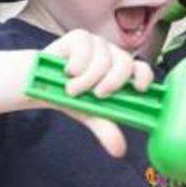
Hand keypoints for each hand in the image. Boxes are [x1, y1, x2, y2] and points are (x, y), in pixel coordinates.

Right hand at [41, 30, 154, 157]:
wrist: (41, 83)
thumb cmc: (71, 96)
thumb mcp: (90, 114)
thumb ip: (106, 128)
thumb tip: (119, 150)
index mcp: (121, 72)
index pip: (142, 69)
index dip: (144, 76)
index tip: (139, 89)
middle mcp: (112, 55)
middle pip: (125, 63)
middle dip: (112, 82)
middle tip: (96, 95)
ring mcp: (97, 44)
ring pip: (103, 59)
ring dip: (87, 79)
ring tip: (72, 89)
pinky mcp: (80, 36)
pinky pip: (85, 48)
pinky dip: (76, 64)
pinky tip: (68, 71)